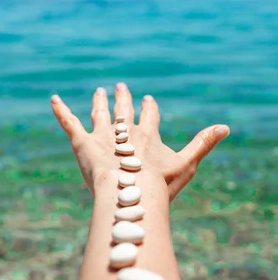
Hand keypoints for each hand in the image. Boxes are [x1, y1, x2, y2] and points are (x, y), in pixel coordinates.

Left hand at [51, 83, 229, 200]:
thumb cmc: (160, 185)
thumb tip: (226, 127)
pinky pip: (69, 122)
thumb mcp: (186, 165)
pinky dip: (60, 110)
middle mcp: (124, 130)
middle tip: (121, 87)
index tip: (148, 99)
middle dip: (123, 98)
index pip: (149, 116)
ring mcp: (102, 135)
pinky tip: (52, 98)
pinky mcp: (82, 142)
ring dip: (100, 102)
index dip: (148, 108)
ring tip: (99, 91)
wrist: (130, 193)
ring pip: (100, 113)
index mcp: (147, 134)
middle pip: (123, 110)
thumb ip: (203, 144)